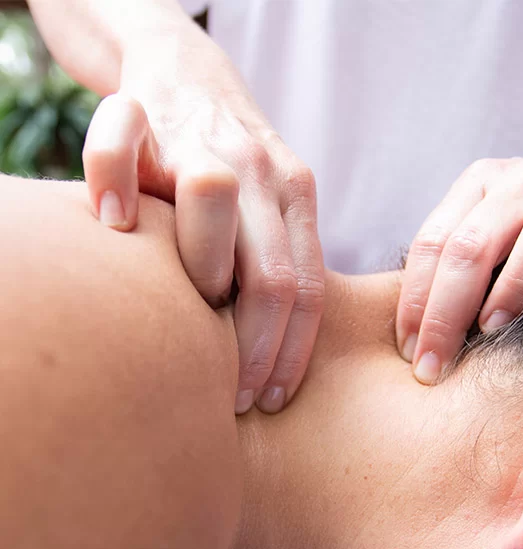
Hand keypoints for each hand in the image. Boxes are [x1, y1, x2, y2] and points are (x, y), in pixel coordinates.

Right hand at [82, 30, 323, 414]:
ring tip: (185, 322)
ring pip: (213, 201)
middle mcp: (261, 171)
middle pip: (272, 273)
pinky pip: (121, 139)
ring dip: (200, 272)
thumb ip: (280, 265)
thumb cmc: (231, 170)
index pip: (309, 292)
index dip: (293, 354)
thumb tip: (280, 358)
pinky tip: (116, 225)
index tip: (276, 401)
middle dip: (256, 347)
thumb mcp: (273, 212)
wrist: (187, 72)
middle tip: (237, 397)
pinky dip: (112, 179)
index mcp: (297, 200)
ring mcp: (205, 139)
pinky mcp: (146, 110)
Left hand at [396, 156, 522, 382]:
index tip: (411, 355)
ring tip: (494, 331)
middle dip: (448, 312)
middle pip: (475, 243)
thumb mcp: (490, 228)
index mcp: (482, 184)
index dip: (417, 302)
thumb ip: (457, 265)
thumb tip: (416, 341)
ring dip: (517, 283)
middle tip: (435, 367)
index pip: (435, 244)